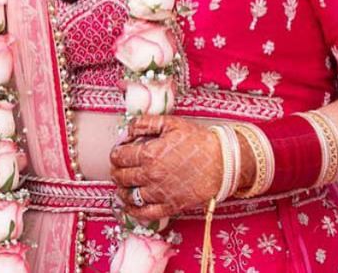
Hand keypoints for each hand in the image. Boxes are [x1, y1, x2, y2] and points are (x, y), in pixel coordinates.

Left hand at [108, 115, 222, 221]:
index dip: (115, 153)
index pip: (119, 156)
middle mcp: (151, 175)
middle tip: (118, 167)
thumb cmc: (197, 141)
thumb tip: (126, 130)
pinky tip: (129, 205)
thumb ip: (144, 123)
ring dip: (121, 190)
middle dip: (116, 170)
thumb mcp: (170, 123)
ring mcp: (160, 193)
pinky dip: (133, 211)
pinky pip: (145, 214)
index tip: (118, 152)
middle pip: (121, 176)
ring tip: (122, 184)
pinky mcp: (170, 207)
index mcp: (149, 153)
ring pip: (129, 196)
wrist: (221, 163)